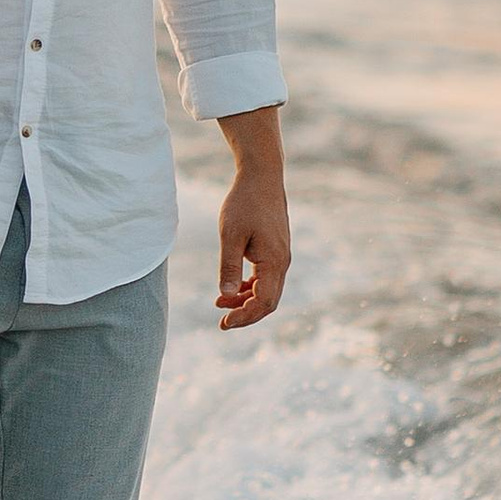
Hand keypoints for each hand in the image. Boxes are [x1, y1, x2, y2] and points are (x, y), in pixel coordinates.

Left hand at [216, 167, 291, 329]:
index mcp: (274, 261)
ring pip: (267, 290)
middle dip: (245, 314)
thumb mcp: (230, 234)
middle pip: (268, 301)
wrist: (261, 176)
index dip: (245, 316)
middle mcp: (281, 262)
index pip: (264, 302)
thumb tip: (226, 294)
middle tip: (222, 323)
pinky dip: (249, 287)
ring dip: (245, 301)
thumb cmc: (244, 202)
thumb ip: (229, 265)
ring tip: (219, 303)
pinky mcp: (274, 250)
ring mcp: (280, 256)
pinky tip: (231, 288)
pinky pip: (265, 278)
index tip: (223, 322)